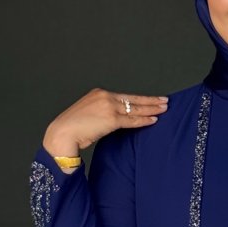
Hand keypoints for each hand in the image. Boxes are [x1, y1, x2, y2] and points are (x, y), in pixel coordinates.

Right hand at [42, 87, 168, 155]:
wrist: (63, 133)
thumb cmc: (72, 128)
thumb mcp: (89, 114)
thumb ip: (102, 113)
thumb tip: (114, 120)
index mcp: (99, 93)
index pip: (124, 96)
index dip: (139, 99)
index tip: (150, 99)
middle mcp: (105, 96)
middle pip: (133, 99)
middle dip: (150, 100)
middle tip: (164, 100)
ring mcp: (108, 106)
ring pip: (135, 108)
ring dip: (151, 109)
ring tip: (163, 108)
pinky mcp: (111, 118)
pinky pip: (131, 120)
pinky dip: (144, 120)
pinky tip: (154, 120)